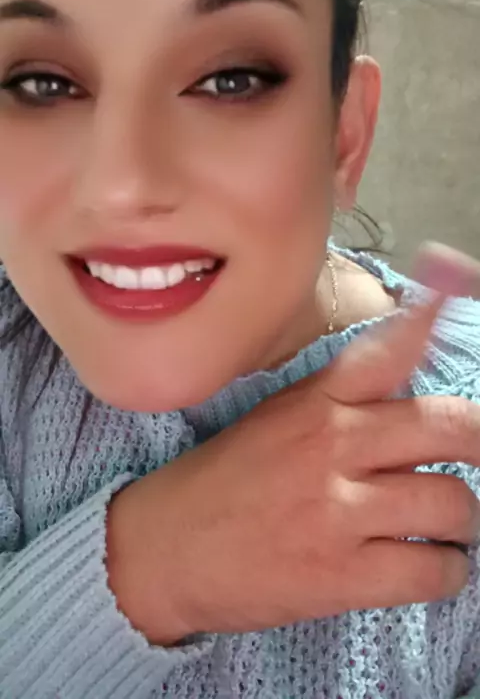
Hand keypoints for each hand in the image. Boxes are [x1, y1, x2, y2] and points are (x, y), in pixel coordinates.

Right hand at [106, 245, 479, 643]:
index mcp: (317, 401)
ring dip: (462, 521)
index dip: (431, 316)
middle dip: (479, 444)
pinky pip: (434, 571)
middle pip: (452, 427)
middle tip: (476, 458)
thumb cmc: (223, 482)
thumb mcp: (276, 419)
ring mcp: (338, 510)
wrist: (165, 549)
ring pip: (454, 504)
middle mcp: (333, 444)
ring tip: (443, 527)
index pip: (387, 349)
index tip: (453, 280)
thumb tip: (408, 385)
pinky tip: (423, 564)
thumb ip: (341, 400)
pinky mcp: (341, 575)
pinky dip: (444, 571)